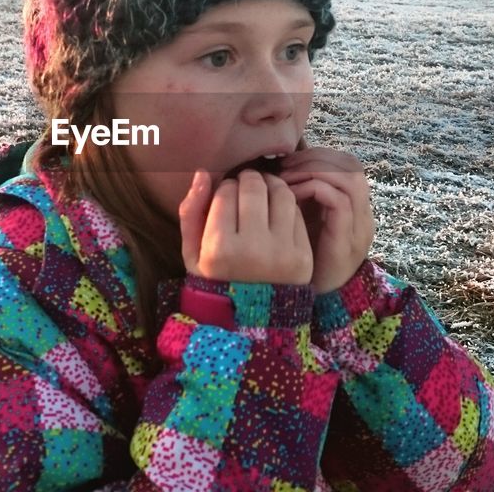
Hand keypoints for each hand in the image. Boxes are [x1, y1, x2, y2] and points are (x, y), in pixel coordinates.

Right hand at [178, 169, 312, 285]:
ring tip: (263, 190)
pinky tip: (276, 210)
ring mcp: (282, 252)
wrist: (252, 321)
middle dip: (248, 179)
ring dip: (270, 184)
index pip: (225, 192)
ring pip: (281, 193)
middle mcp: (252, 248)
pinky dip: (286, 205)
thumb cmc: (217, 282)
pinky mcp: (303, 255)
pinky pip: (296, 212)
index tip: (224, 195)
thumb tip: (203, 173)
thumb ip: (190, 212)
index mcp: (219, 249)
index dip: (224, 187)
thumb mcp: (192, 254)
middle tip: (245, 185)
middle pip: (254, 188)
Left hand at [277, 146, 373, 293]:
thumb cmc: (298, 262)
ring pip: (350, 178)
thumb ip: (299, 196)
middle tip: (284, 167)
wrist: (307, 306)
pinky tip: (290, 197)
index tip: (287, 162)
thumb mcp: (300, 222)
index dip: (317, 156)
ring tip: (285, 180)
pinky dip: (313, 190)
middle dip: (314, 159)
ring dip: (313, 172)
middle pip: (351, 166)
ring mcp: (358, 228)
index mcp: (355, 208)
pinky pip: (339, 201)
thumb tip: (277, 163)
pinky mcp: (347, 241)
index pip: (346, 164)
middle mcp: (363, 215)